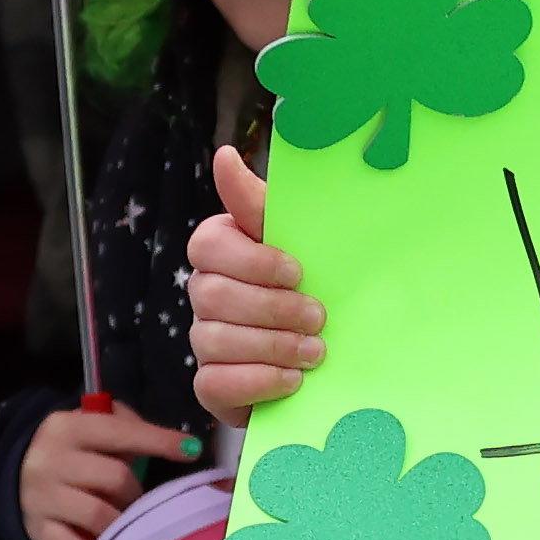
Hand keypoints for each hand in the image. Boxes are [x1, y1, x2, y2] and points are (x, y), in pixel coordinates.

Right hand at [18, 399, 196, 539]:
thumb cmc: (72, 449)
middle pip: (115, 478)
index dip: (160, 441)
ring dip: (124, 522)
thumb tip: (180, 444)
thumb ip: (128, 427)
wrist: (15, 473)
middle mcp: (50, 460)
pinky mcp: (38, 530)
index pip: (121, 432)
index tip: (192, 450)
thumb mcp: (92, 426)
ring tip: (130, 523)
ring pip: (99, 515)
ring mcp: (41, 498)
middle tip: (142, 500)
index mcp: (68, 428)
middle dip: (138, 492)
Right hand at [186, 143, 324, 421]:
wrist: (334, 354)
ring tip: (316, 351)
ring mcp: (204, 339)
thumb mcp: (306, 241)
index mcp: (225, 249)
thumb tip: (223, 155)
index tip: (298, 270)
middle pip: (211, 294)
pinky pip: (213, 383)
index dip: (252, 260)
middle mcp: (206, 291)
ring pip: (213, 339)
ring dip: (272, 346)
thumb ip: (264, 204)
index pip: (209, 243)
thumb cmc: (317, 284)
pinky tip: (292, 379)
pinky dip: (257, 381)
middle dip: (272, 308)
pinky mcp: (212, 384)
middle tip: (319, 317)